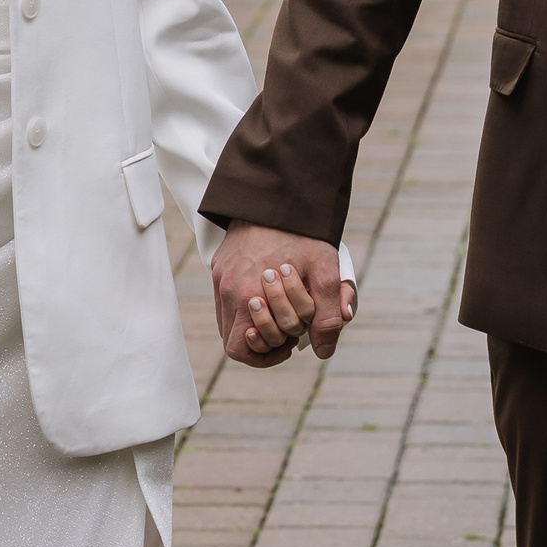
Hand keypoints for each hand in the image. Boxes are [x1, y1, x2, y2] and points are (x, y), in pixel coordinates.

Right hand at [211, 221, 354, 367]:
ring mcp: (220, 276)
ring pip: (229, 319)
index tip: (290, 343)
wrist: (279, 192)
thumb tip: (323, 351)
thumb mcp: (324, 273)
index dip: (267, 355)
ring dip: (255, 322)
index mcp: (246, 296)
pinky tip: (270, 290)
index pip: (242, 349)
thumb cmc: (303, 233)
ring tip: (281, 308)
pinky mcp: (220, 264)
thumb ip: (327, 316)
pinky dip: (246, 303)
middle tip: (290, 324)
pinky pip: (225, 297)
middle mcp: (227, 288)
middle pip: (234, 338)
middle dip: (265, 338)